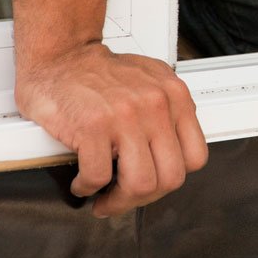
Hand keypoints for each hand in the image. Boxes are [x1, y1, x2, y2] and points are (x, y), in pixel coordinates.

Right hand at [15, 42, 208, 216]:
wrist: (61, 56)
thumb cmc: (100, 73)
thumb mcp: (151, 80)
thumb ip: (169, 110)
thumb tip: (174, 148)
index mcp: (175, 96)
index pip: (195, 157)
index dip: (172, 178)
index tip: (154, 184)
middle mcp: (156, 105)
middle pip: (170, 177)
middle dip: (145, 198)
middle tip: (125, 198)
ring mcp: (126, 116)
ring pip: (140, 184)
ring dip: (118, 201)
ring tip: (104, 197)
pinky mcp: (93, 126)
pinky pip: (98, 177)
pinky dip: (88, 187)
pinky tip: (82, 181)